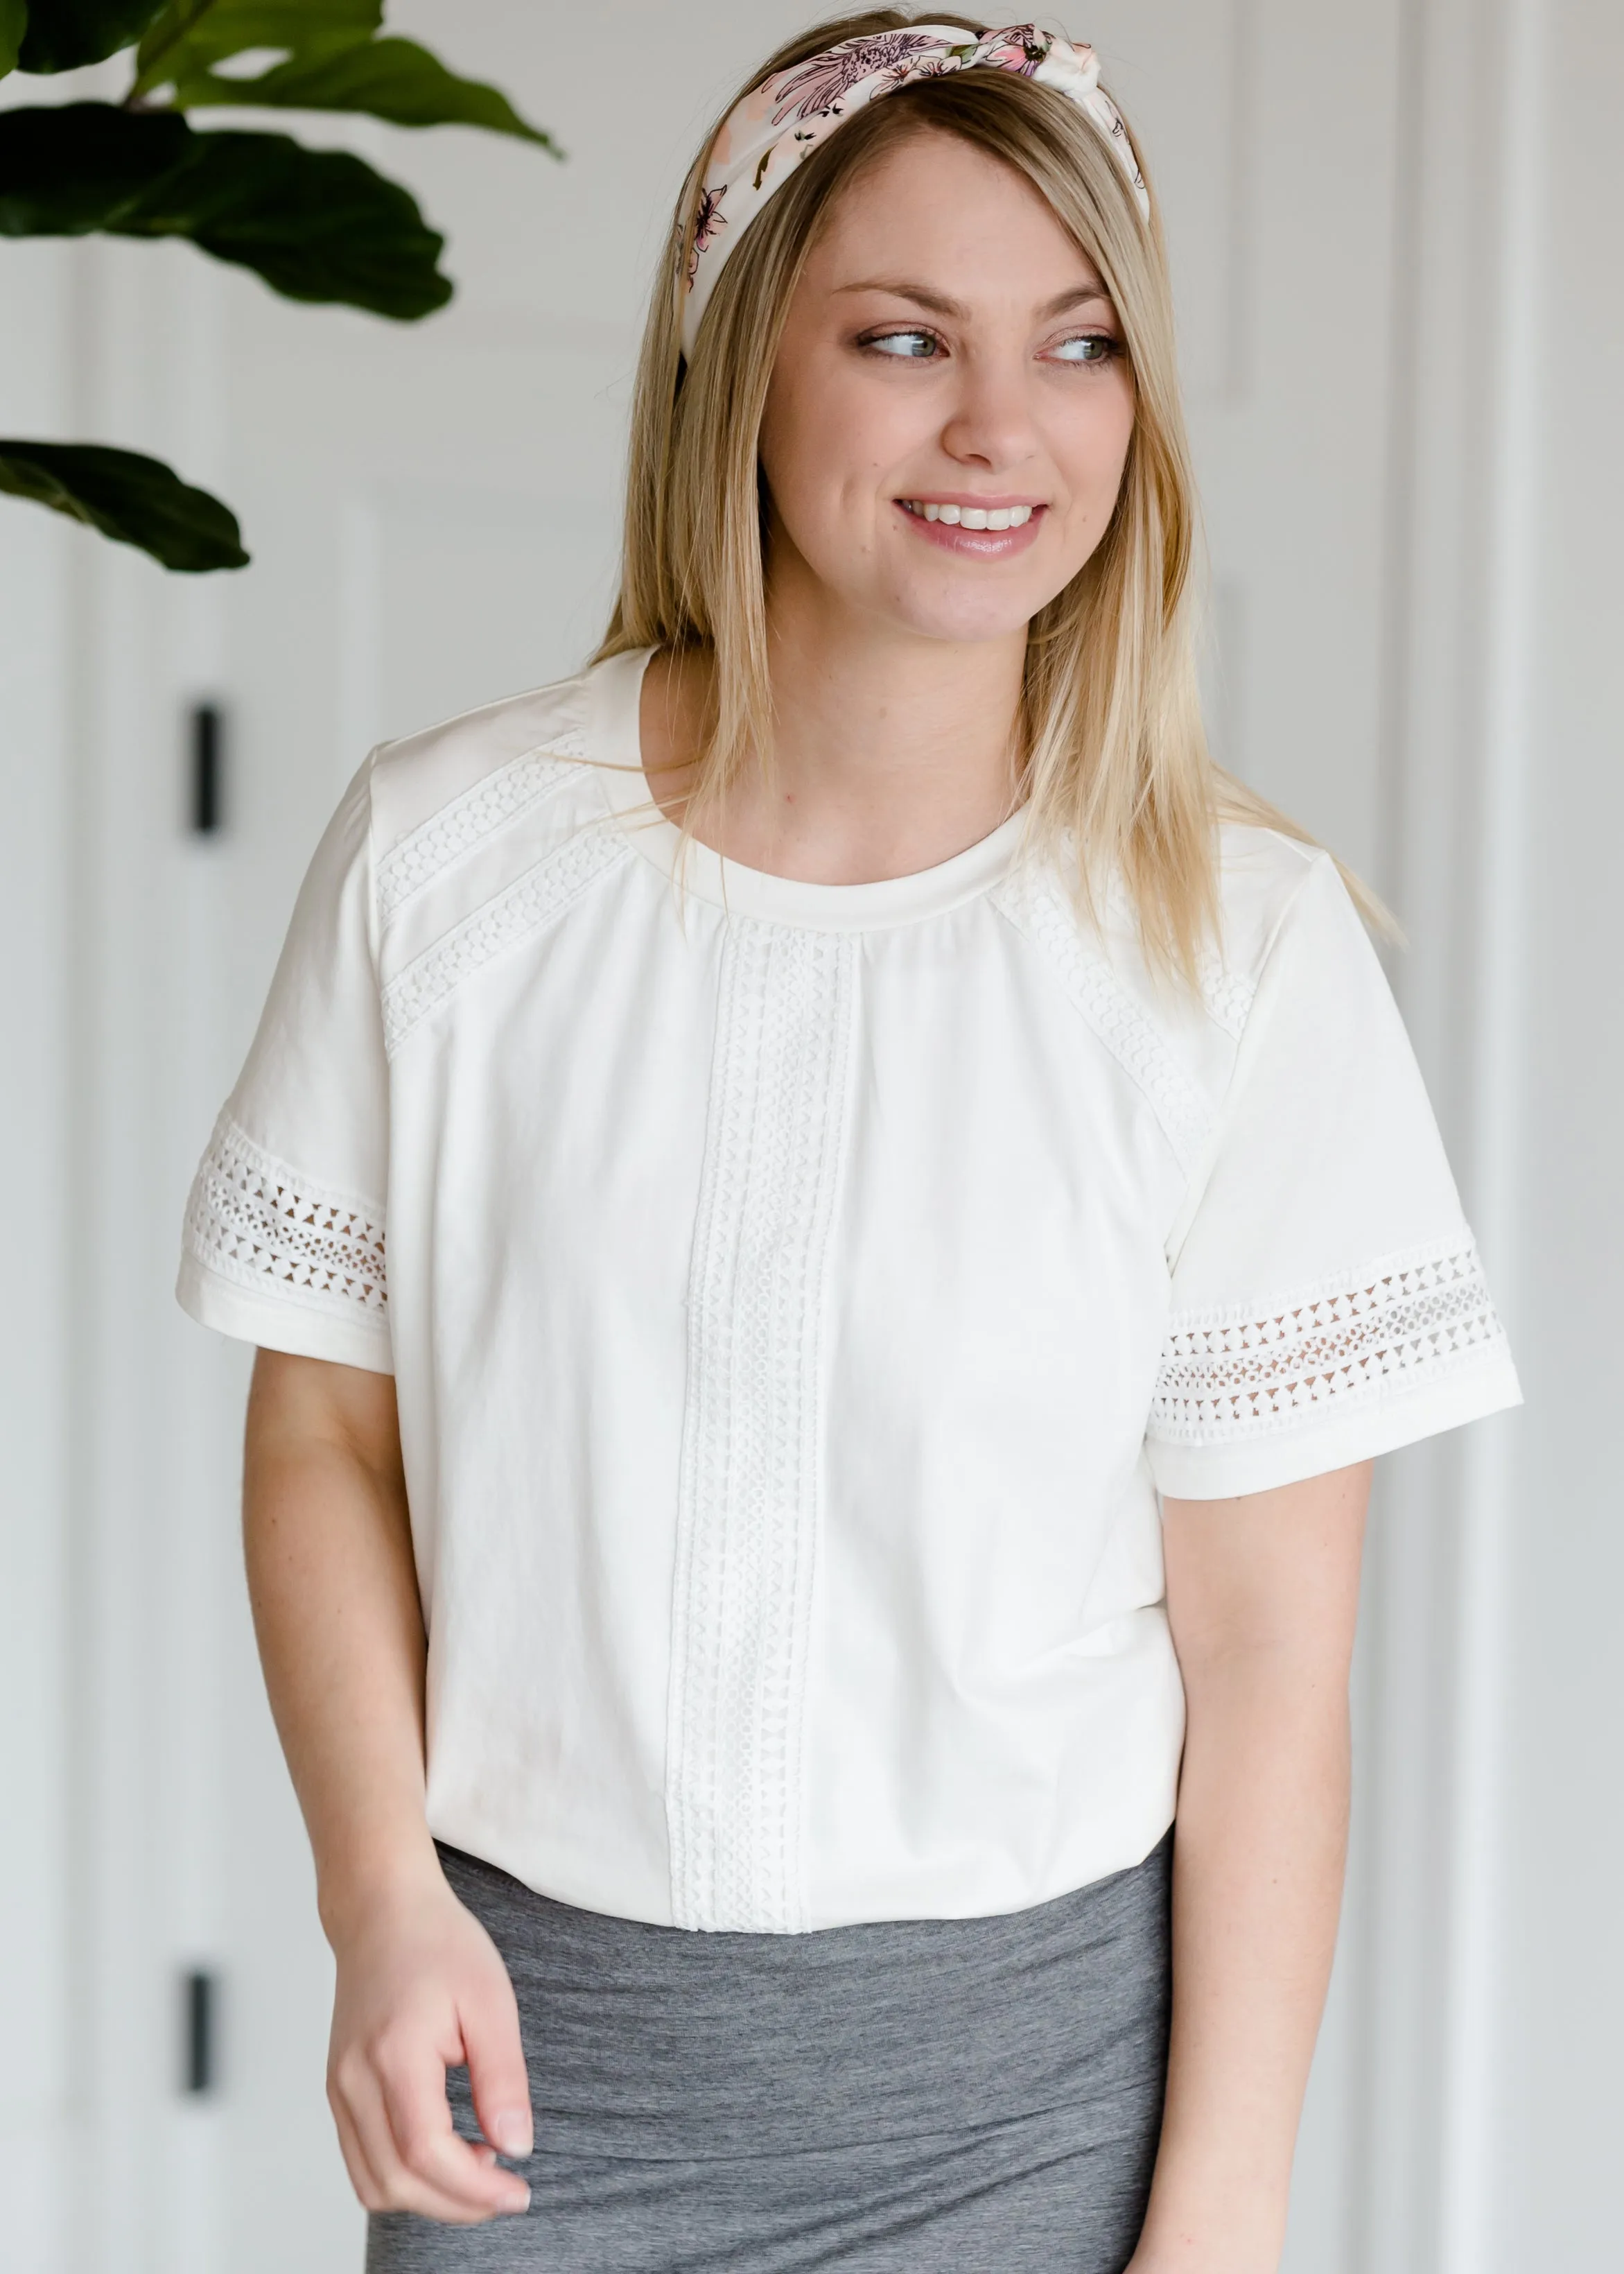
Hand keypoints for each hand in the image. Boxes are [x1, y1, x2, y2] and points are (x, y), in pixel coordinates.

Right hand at [325, 1860, 533, 2222]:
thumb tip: (515, 2148)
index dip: (474, 2189)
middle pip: (396, 2180)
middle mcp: (353, 2080)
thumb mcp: (490, 2000)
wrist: (382, 1912)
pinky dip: (403, 2177)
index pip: (425, 2152)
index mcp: (393, 2054)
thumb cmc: (438, 1944)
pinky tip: (446, 2152)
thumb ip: (502, 2078)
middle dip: (457, 2203)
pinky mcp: (338, 2092)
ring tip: (479, 2168)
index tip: (518, 2191)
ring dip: (428, 2197)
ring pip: (373, 2183)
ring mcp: (338, 2089)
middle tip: (506, 2191)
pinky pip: (362, 2161)